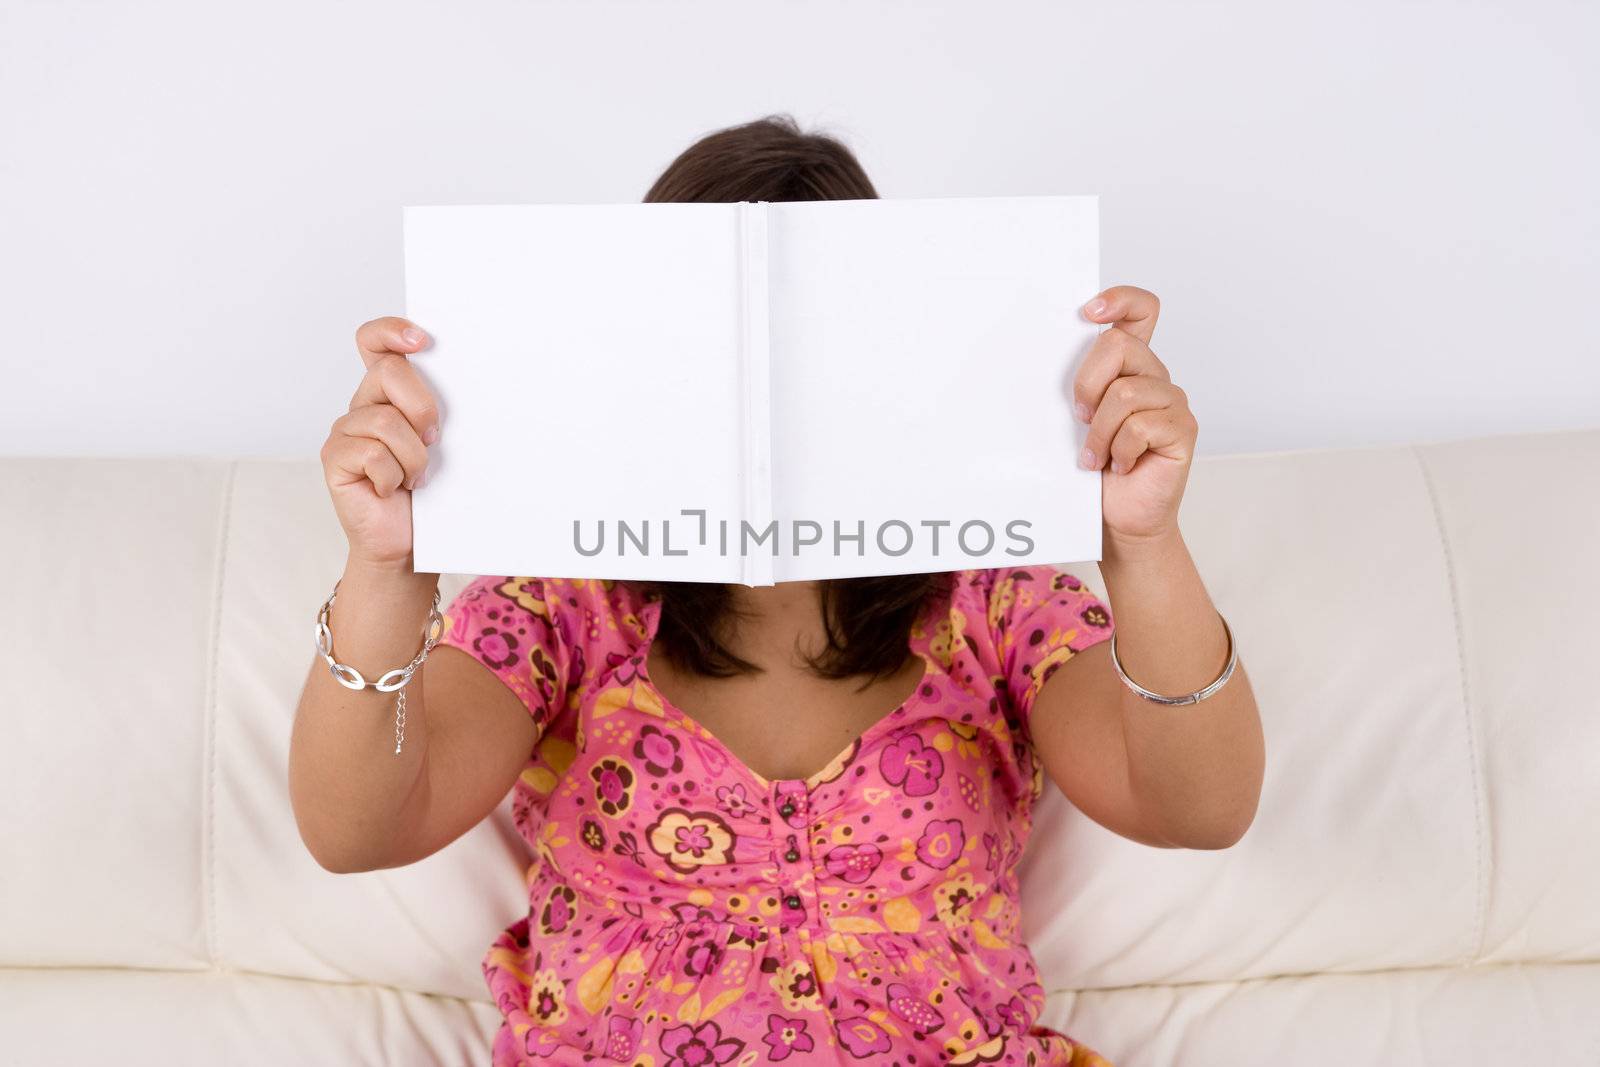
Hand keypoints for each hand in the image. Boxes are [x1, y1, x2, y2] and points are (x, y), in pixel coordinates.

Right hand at [319, 317, 438, 568]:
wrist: (408, 542)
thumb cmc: (430, 491)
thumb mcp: (443, 442)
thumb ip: (440, 408)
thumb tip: (470, 379)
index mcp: (387, 392)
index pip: (374, 341)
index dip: (391, 331)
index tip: (422, 341)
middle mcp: (362, 404)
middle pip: (390, 372)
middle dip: (423, 407)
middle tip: (435, 440)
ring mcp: (344, 430)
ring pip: (386, 422)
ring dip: (414, 457)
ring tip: (415, 478)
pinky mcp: (335, 458)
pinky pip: (372, 454)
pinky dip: (394, 476)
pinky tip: (392, 489)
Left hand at [1071, 286, 1197, 549]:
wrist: (1117, 519)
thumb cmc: (1094, 469)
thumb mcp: (1076, 419)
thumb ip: (1075, 385)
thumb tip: (1038, 355)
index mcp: (1131, 365)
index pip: (1141, 311)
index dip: (1120, 300)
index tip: (1088, 312)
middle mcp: (1155, 377)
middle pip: (1121, 345)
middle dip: (1087, 383)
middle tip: (1080, 418)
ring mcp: (1172, 402)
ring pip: (1125, 392)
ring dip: (1099, 431)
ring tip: (1095, 455)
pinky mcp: (1182, 430)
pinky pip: (1140, 425)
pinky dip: (1119, 450)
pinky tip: (1119, 465)